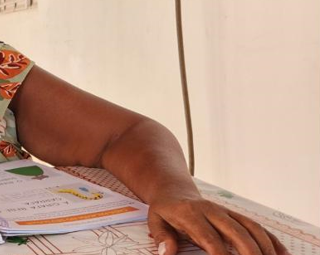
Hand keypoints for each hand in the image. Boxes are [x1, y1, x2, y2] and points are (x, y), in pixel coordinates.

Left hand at [147, 192, 289, 254]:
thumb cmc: (164, 210)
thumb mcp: (155, 221)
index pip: (210, 239)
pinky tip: (282, 254)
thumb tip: (167, 253)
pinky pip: (256, 226)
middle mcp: (213, 211)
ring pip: (251, 228)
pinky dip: (271, 240)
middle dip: (250, 253)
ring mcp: (226, 212)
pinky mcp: (235, 215)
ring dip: (265, 247)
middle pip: (237, 232)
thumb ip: (162, 237)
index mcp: (192, 215)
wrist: (173, 190)